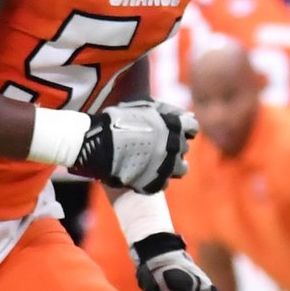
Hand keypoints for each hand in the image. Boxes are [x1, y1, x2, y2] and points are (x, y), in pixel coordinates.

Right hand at [76, 101, 195, 194]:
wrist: (97, 144)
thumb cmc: (117, 120)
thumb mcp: (143, 106)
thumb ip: (168, 110)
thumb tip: (189, 116)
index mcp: (174, 126)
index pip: (192, 128)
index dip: (183, 128)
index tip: (174, 130)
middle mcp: (175, 147)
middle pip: (184, 148)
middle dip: (174, 146)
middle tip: (155, 144)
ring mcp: (166, 167)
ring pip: (181, 169)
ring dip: (171, 165)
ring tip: (156, 162)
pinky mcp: (155, 184)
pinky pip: (164, 183)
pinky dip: (156, 178)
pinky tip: (143, 172)